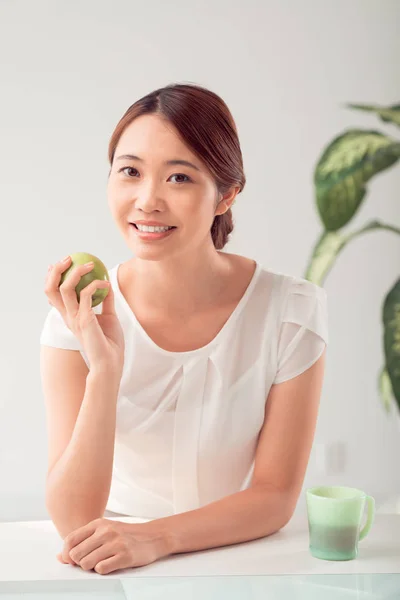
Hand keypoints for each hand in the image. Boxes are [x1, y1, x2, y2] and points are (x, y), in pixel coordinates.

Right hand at [45, 257, 124, 373]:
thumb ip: (105, 301)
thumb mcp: (108, 317)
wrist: (111, 363)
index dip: (52, 277)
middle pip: (50, 289)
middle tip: (69, 258)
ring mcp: (75, 318)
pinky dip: (96, 285)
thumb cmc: (109, 343)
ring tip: (91, 265)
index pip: (52, 293)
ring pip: (64, 288)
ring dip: (77, 272)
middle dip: (56, 271)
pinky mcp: (85, 320)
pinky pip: (87, 295)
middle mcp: (68, 316)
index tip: (62, 263)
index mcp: (70, 315)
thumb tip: (107, 284)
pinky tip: (106, 283)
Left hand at [56, 518, 169, 574]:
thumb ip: (83, 542)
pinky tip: (111, 564)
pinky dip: (103, 570)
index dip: (67, 554)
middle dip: (80, 563)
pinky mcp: (124, 556)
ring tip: (102, 562)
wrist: (153, 536)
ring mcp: (115, 543)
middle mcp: (106, 531)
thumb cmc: (126, 535)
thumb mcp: (104, 531)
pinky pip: (101, 569)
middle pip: (76, 555)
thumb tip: (60, 557)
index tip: (72, 560)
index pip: (70, 540)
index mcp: (98, 524)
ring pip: (87, 564)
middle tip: (91, 561)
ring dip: (92, 568)